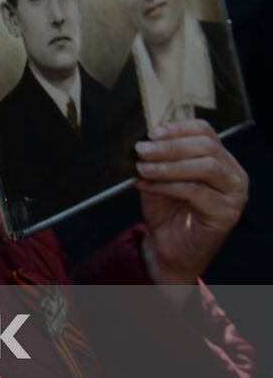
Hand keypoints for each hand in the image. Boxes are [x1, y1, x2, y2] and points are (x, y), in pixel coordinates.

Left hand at [135, 119, 247, 287]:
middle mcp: (233, 174)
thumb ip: (155, 160)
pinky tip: (147, 186)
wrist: (168, 249)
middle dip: (170, 146)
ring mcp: (234, 194)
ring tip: (143, 168)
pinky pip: (197, 191)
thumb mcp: (157, 179)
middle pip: (207, 146)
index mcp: (219, 159)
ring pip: (206, 167)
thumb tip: (142, 142)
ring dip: (170, 165)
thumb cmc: (165, 212)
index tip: (151, 132)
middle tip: (142, 150)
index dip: (178, 128)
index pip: (205, 131)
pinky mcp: (228, 213)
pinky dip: (169, 185)